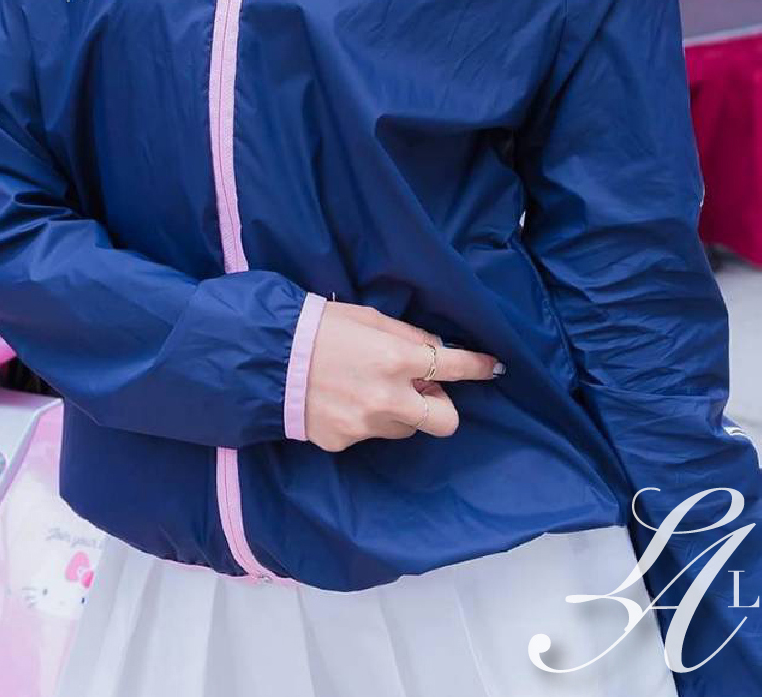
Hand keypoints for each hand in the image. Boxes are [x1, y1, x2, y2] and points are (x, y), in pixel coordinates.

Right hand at [302, 300, 501, 452]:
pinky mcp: (345, 442)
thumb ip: (407, 337)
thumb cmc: (320, 327)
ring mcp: (367, 425)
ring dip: (401, 412)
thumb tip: (436, 350)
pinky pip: (371, 434)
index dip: (479, 367)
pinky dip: (366, 419)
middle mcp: (389, 398)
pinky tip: (343, 400)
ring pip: (407, 429)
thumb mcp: (369, 319)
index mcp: (398, 360)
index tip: (494, 368)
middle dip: (443, 407)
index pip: (455, 368)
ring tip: (370, 388)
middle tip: (424, 389)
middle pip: (445, 421)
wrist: (268, 359)